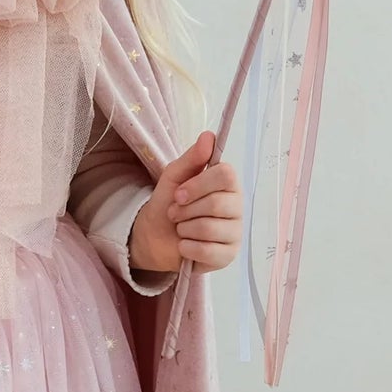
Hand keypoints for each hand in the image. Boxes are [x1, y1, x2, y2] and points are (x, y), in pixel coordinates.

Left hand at [127, 131, 243, 274]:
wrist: (155, 236)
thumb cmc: (169, 202)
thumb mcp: (174, 176)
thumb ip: (192, 157)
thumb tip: (209, 135)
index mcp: (227, 184)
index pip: (227, 176)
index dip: (199, 184)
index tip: (179, 193)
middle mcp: (237, 207)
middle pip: (217, 203)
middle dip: (186, 210)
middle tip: (176, 213)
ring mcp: (235, 232)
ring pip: (210, 228)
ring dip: (184, 229)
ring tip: (181, 229)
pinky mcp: (229, 255)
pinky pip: (208, 251)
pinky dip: (187, 247)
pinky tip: (185, 245)